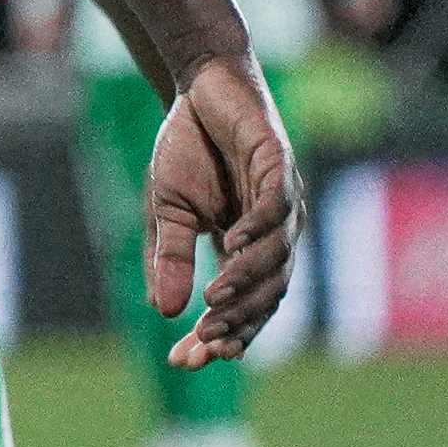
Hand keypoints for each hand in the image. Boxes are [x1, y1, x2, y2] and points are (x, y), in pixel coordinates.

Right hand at [146, 53, 299, 365]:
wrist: (200, 87)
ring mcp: (283, 202)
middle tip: (205, 344)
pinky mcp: (280, 166)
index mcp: (249, 250)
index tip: (183, 360)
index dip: (218, 334)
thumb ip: (172, 258)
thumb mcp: (167, 211)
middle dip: (236, 322)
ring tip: (214, 303)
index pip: (242, 305)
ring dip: (247, 283)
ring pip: (276, 257)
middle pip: (267, 294)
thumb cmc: (187, 150)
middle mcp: (275, 234)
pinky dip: (257, 231)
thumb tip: (164, 312)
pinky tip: (230, 246)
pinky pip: (275, 207)